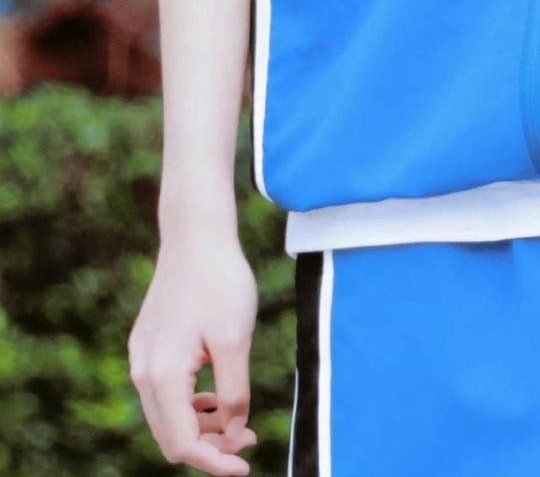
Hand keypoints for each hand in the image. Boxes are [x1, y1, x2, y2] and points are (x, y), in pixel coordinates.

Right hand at [128, 230, 259, 472]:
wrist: (195, 235)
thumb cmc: (220, 281)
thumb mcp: (236, 339)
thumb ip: (233, 393)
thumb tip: (234, 433)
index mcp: (162, 376)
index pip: (183, 445)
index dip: (215, 463)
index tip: (247, 465)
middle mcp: (143, 372)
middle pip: (171, 437)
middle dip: (210, 448)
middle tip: (250, 440)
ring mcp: (141, 358)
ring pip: (167, 416)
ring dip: (201, 427)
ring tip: (238, 420)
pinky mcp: (147, 346)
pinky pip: (164, 393)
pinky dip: (190, 405)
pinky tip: (216, 396)